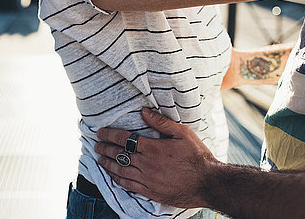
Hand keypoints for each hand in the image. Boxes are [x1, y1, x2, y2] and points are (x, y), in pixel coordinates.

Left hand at [95, 108, 219, 207]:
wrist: (207, 183)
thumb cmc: (197, 156)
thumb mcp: (182, 133)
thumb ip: (161, 122)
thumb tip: (143, 112)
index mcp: (153, 148)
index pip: (125, 139)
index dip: (110, 134)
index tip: (101, 132)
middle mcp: (146, 164)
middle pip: (119, 154)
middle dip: (105, 148)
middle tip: (96, 144)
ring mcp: (147, 180)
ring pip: (121, 170)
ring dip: (108, 163)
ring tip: (99, 158)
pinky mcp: (151, 192)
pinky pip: (129, 186)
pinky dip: (118, 179)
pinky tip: (113, 175)